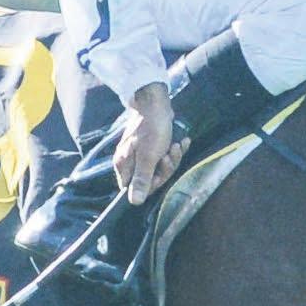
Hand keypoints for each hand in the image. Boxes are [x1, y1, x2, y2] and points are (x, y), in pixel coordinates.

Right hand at [116, 83, 182, 203]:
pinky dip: (174, 150)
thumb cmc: (150, 128)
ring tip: (175, 146)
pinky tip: (181, 142)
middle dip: (165, 168)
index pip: (135, 188)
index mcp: (124, 165)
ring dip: (172, 158)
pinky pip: (165, 155)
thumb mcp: (148, 157)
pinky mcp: (153, 145)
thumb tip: (134, 202)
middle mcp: (130, 161)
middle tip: (168, 155)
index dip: (151, 184)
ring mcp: (141, 152)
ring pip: (160, 166)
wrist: (156, 102)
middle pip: (150, 178)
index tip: (159, 174)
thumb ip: (142, 180)